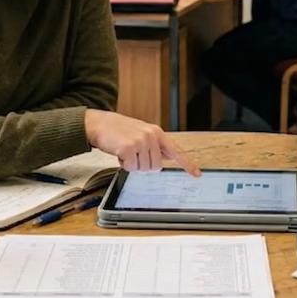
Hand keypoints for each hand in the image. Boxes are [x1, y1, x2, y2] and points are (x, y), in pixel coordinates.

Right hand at [84, 110, 201, 175]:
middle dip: (143, 165)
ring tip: (125, 151)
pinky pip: (131, 168)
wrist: (99, 123)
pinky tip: (119, 153)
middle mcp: (151, 136)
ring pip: (143, 169)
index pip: (176, 151)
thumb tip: (165, 160)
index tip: (197, 174)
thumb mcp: (141, 133)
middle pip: (156, 167)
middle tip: (133, 155)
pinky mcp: (128, 148)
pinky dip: (124, 165)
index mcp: (157, 133)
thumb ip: (154, 145)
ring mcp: (140, 141)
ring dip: (132, 165)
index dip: (187, 164)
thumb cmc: (119, 131)